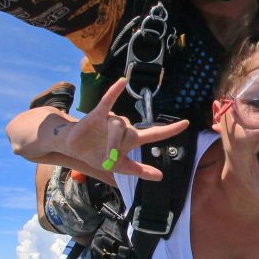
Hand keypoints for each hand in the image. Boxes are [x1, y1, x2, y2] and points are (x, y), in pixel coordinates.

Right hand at [64, 78, 188, 179]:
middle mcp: (125, 127)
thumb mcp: (120, 167)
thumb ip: (140, 171)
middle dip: (119, 148)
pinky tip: (122, 82)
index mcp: (132, 139)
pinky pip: (108, 101)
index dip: (170, 130)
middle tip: (109, 158)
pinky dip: (114, 92)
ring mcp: (112, 119)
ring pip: (118, 126)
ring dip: (111, 141)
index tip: (186, 123)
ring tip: (102, 152)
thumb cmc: (97, 154)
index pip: (155, 133)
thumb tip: (160, 176)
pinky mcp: (98, 114)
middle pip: (130, 133)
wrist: (73, 147)